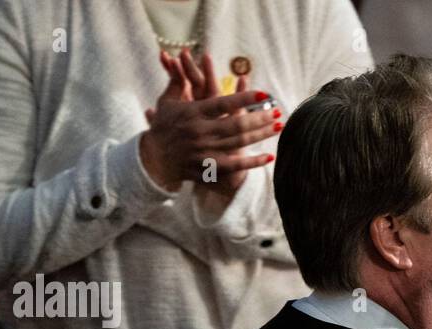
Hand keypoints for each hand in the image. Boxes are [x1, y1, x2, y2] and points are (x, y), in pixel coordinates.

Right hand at [140, 48, 278, 191]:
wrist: (153, 159)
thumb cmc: (163, 126)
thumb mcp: (167, 102)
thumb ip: (179, 82)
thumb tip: (182, 57)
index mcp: (192, 113)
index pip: (222, 103)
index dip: (244, 99)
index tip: (264, 95)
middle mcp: (200, 132)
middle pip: (236, 125)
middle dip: (260, 119)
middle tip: (278, 112)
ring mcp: (205, 152)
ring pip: (239, 143)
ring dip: (261, 135)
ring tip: (278, 127)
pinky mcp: (209, 168)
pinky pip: (236, 166)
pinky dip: (254, 162)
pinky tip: (270, 156)